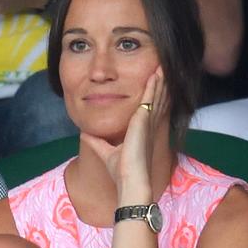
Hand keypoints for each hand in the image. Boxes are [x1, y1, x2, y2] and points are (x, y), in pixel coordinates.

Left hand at [80, 68, 167, 200]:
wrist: (129, 181)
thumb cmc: (122, 172)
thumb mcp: (106, 153)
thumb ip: (96, 143)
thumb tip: (85, 134)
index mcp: (142, 132)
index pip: (149, 109)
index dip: (153, 96)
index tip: (154, 83)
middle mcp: (148, 126)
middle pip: (156, 100)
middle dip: (159, 84)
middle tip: (162, 68)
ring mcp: (148, 123)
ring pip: (156, 96)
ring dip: (159, 81)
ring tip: (162, 66)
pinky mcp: (143, 121)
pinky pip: (151, 98)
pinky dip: (154, 86)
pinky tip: (155, 74)